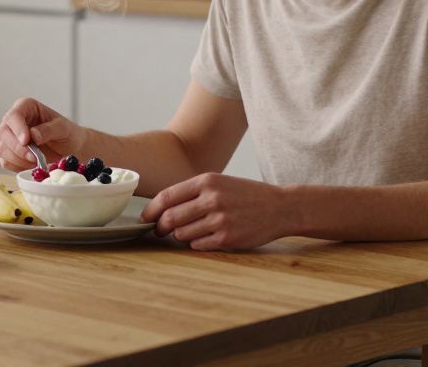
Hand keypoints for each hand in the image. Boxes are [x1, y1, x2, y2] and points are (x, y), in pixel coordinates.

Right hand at [0, 97, 85, 171]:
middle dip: (18, 148)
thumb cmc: (67, 134)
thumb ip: (49, 130)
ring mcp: (10, 138)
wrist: (70, 148)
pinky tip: (32, 165)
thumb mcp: (64, 128)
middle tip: (34, 157)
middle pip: (3, 133)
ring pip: (2, 149)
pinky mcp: (10, 153)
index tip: (26, 140)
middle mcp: (14, 121)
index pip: (13, 115)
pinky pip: (6, 162)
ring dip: (19, 159)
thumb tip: (33, 135)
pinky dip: (18, 166)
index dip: (17, 128)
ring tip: (38, 161)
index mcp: (26, 107)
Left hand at [141, 173, 294, 250]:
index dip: (152, 210)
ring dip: (180, 236)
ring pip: (181, 233)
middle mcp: (211, 199)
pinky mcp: (227, 238)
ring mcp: (220, 219)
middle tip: (160, 231)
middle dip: (160, 227)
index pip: (167, 197)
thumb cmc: (247, 195)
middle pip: (170, 218)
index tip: (146, 218)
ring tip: (190, 231)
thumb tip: (162, 207)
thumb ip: (193, 192)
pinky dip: (196, 243)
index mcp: (207, 181)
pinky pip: (197, 245)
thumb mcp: (220, 183)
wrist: (281, 207)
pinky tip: (205, 237)